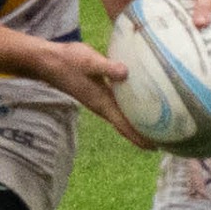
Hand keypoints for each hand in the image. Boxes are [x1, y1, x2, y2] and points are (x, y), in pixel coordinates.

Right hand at [30, 39, 152, 148]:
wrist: (47, 62)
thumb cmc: (68, 61)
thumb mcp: (89, 61)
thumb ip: (107, 67)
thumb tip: (125, 72)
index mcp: (102, 102)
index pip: (123, 126)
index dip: (139, 138)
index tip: (155, 148)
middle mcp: (102, 106)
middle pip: (125, 126)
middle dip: (142, 135)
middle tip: (163, 141)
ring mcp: (98, 101)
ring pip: (121, 118)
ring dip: (136, 125)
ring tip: (155, 128)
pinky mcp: (96, 94)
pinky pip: (117, 108)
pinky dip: (129, 111)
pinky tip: (138, 106)